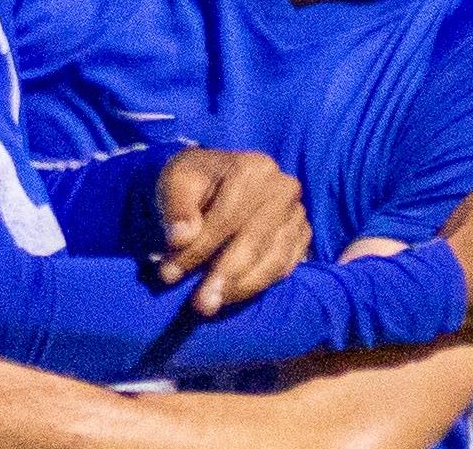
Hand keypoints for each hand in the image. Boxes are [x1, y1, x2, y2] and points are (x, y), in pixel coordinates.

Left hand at [155, 147, 312, 315]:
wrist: (216, 180)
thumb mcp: (175, 182)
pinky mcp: (302, 235)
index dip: (198, 249)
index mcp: (253, 168)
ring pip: (274, 259)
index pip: (227, 217)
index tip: (169, 274)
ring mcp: (297, 213)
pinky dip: (260, 285)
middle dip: (224, 275)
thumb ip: (177, 207)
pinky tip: (234, 294)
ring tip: (213, 304)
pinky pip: (285, 267)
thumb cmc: (194, 183)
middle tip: (200, 304)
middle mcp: (283, 188)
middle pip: (254, 240)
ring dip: (242, 287)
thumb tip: (181, 238)